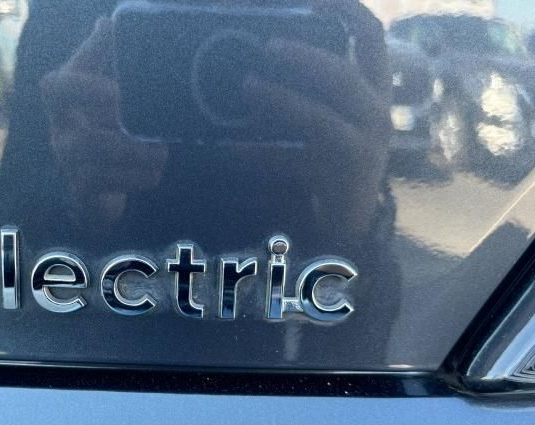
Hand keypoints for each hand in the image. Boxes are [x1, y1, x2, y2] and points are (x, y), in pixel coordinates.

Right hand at [40, 18, 167, 222]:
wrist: (97, 184)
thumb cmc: (104, 128)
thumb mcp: (105, 93)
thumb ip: (103, 59)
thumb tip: (107, 23)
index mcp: (65, 103)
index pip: (54, 88)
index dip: (83, 88)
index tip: (117, 92)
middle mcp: (61, 132)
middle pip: (81, 139)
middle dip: (122, 141)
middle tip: (158, 139)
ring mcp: (68, 164)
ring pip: (97, 166)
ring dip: (134, 158)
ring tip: (163, 154)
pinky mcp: (81, 191)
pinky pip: (103, 185)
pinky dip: (135, 179)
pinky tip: (155, 174)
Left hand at [235, 0, 390, 237]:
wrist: (354, 220)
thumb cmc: (334, 158)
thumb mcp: (333, 116)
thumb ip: (312, 89)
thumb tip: (259, 54)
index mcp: (375, 90)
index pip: (370, 36)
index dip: (346, 10)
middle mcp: (377, 114)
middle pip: (344, 76)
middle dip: (305, 58)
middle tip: (268, 46)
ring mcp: (363, 148)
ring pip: (320, 119)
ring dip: (281, 101)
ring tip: (247, 86)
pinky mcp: (340, 178)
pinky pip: (294, 162)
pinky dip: (261, 154)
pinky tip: (232, 148)